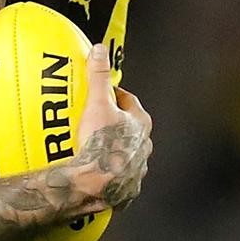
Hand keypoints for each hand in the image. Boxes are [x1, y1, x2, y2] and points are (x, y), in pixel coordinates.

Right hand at [74, 44, 152, 209]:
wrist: (95, 184)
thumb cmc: (100, 143)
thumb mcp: (97, 103)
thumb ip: (98, 76)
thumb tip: (99, 51)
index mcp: (141, 124)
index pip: (130, 102)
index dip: (116, 96)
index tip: (103, 94)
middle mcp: (144, 147)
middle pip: (131, 129)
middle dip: (117, 124)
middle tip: (97, 120)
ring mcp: (137, 169)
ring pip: (128, 154)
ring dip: (116, 150)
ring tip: (95, 148)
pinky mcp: (128, 189)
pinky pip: (121, 179)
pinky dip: (112, 175)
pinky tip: (97, 174)